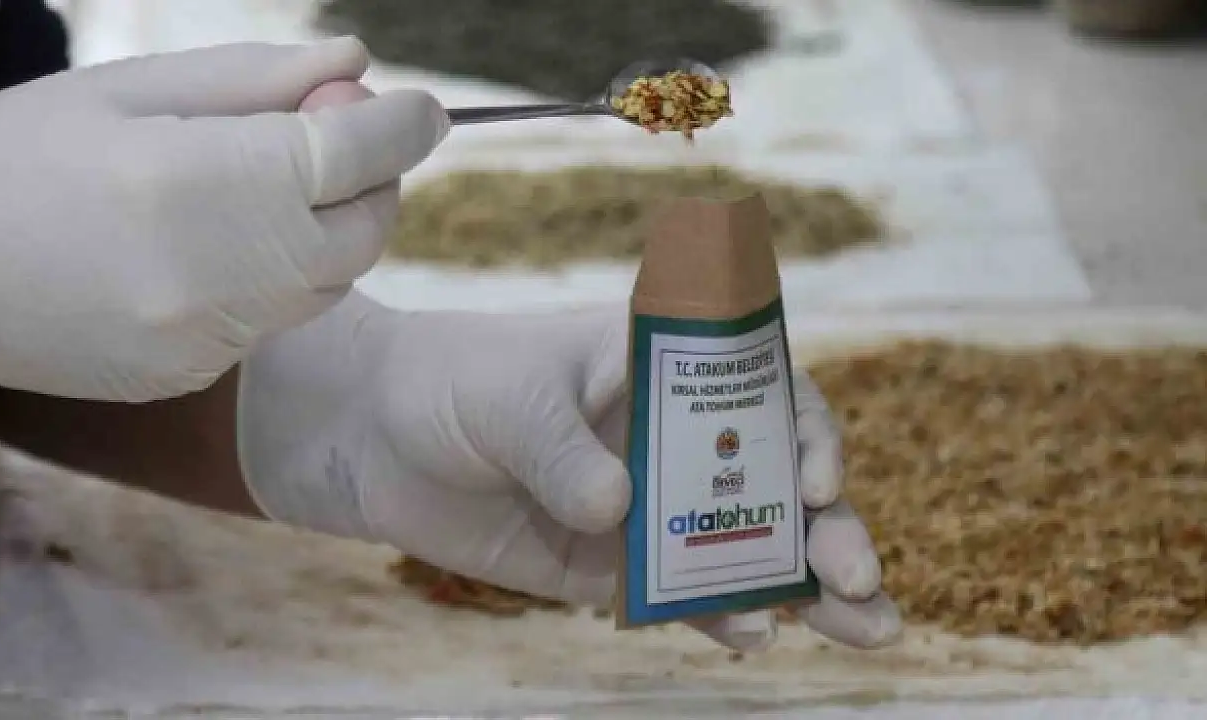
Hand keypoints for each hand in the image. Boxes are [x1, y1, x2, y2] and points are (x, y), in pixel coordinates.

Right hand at [0, 37, 447, 401]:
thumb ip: (253, 80)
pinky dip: (281, 276)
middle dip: (373, 180)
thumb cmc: (13, 159)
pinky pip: (278, 319)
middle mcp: (211, 272)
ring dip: (331, 228)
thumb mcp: (124, 90)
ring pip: (329, 281)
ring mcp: (205, 336)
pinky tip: (223, 244)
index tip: (424, 107)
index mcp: (190, 181)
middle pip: (361, 230)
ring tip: (271, 185)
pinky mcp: (194, 372)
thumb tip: (356, 68)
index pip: (349, 153)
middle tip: (340, 138)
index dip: (403, 126)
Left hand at [238, 293, 901, 651]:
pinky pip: (680, 595)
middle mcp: (670, 437)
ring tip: (869, 629)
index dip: (804, 432)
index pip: (762, 388)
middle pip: (772, 479)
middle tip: (860, 575)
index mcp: (662, 367)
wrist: (371, 439)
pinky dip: (720, 615)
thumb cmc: (447, 383)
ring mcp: (647, 507)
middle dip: (827, 526)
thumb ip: (560, 449)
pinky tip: (756, 636)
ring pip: (743, 545)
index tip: (814, 481)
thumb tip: (618, 509)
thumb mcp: (505, 398)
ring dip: (805, 585)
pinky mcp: (611, 566)